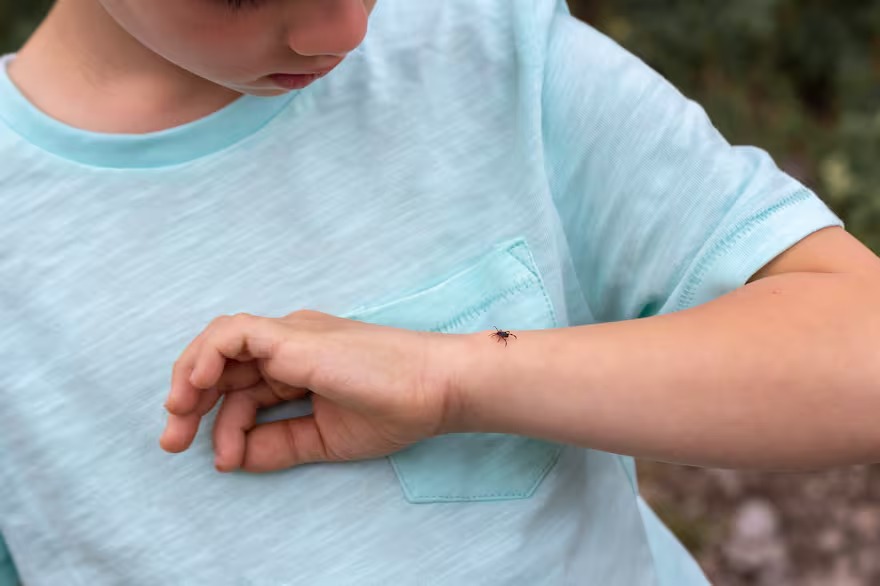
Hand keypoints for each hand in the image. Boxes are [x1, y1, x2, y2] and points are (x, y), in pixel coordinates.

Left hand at [159, 310, 455, 472]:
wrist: (434, 389)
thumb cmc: (392, 409)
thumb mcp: (323, 438)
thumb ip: (279, 445)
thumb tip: (231, 457)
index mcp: (297, 366)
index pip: (242, 389)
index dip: (221, 423)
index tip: (219, 460)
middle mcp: (287, 345)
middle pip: (221, 366)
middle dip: (190, 403)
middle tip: (172, 442)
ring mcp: (289, 336)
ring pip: (218, 344)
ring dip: (189, 382)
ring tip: (178, 419)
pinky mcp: (293, 335)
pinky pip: (234, 334)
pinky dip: (207, 356)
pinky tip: (196, 389)